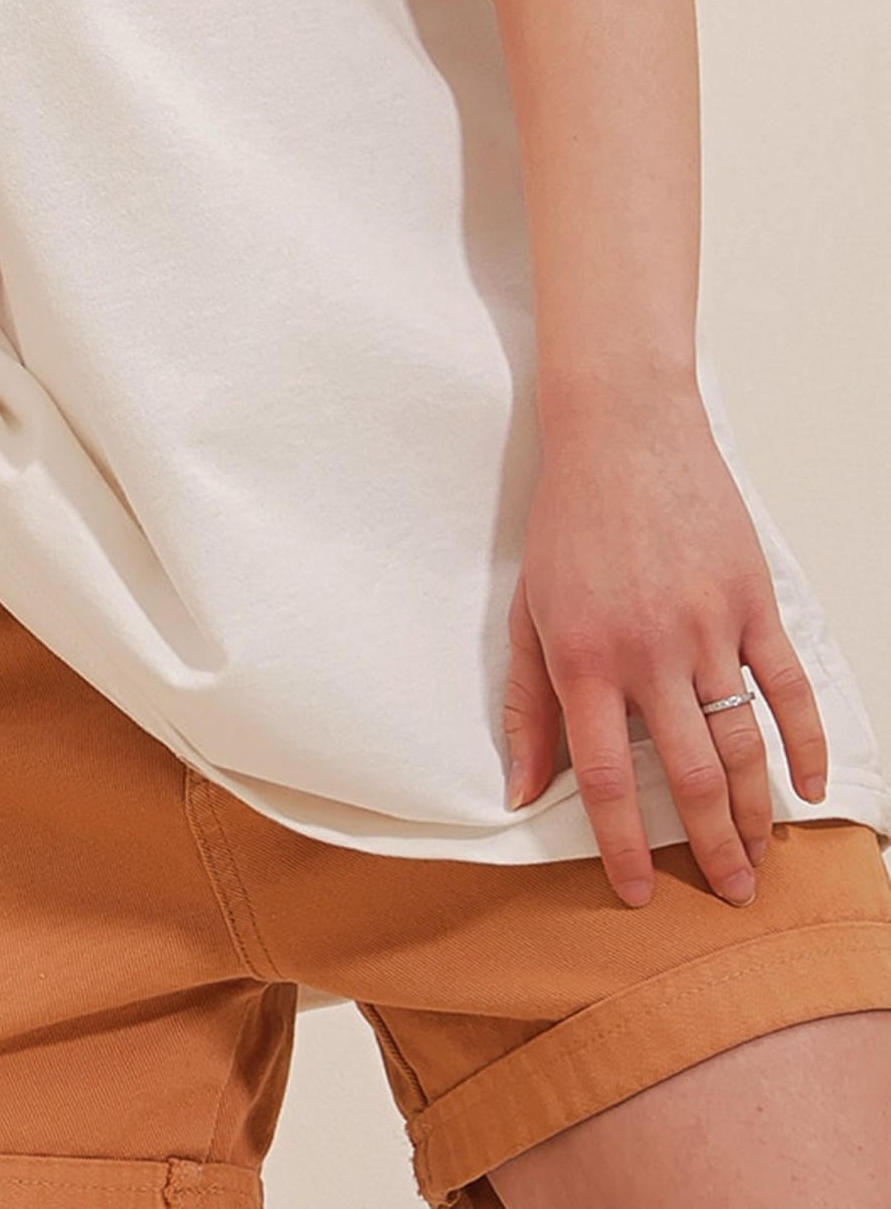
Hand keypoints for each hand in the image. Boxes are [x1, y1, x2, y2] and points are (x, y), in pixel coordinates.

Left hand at [501, 394, 830, 906]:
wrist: (620, 430)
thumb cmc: (567, 522)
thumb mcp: (527, 610)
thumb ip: (525, 704)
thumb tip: (518, 791)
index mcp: (583, 657)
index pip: (604, 777)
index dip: (622, 845)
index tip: (638, 892)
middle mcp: (648, 650)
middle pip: (686, 776)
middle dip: (708, 848)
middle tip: (726, 894)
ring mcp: (706, 625)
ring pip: (740, 742)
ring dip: (752, 812)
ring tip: (757, 859)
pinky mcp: (750, 600)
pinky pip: (787, 687)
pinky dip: (803, 743)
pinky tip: (804, 787)